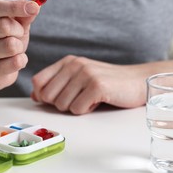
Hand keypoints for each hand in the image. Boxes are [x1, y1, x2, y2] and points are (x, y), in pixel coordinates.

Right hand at [0, 0, 39, 89]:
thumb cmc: (4, 40)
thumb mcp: (15, 23)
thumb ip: (24, 13)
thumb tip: (36, 0)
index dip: (15, 6)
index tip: (34, 8)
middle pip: (4, 26)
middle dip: (19, 30)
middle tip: (18, 35)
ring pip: (10, 46)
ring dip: (20, 47)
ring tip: (15, 50)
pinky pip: (12, 64)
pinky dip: (21, 61)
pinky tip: (16, 61)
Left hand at [31, 55, 146, 114]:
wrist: (137, 81)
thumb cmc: (107, 83)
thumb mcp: (79, 78)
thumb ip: (57, 84)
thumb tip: (35, 96)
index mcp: (67, 61)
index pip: (38, 81)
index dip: (43, 95)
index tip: (58, 98)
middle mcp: (74, 64)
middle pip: (48, 96)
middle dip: (61, 104)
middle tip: (79, 99)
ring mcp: (86, 74)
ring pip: (62, 105)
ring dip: (76, 107)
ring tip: (91, 98)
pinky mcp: (97, 86)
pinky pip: (77, 109)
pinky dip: (87, 111)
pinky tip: (98, 101)